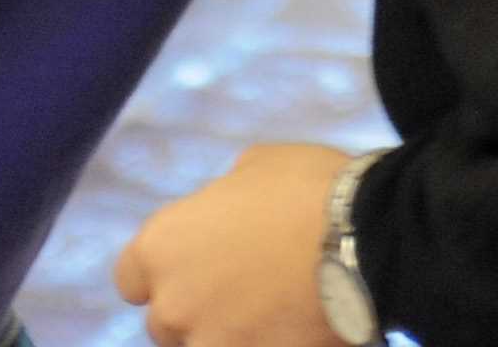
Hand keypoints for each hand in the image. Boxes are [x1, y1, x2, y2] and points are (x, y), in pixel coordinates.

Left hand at [115, 141, 348, 346]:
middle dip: (197, 312)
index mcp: (161, 246)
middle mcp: (173, 305)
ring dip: (229, 336)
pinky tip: (292, 331)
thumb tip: (225, 212)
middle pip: (166, 325)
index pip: (131, 280)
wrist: (366, 241)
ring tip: (270, 317)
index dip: (161, 275)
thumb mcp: (253, 168)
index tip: (191, 271)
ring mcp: (210, 346)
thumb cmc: (309, 190)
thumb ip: (221, 200)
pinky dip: (265, 344)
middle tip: (242, 295)